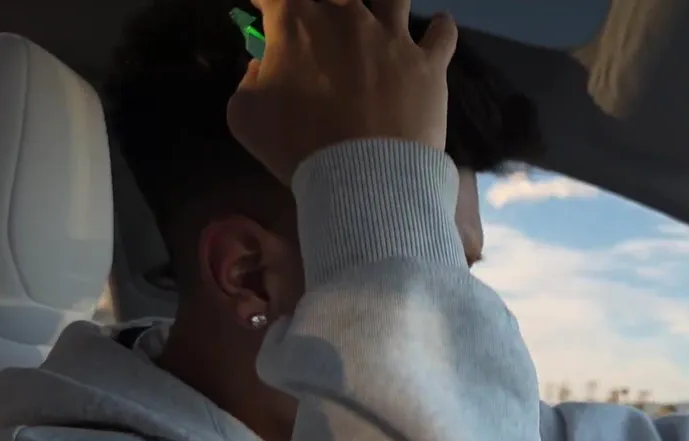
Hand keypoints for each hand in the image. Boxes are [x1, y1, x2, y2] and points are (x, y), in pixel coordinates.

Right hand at [226, 0, 458, 184]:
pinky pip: (442, 34)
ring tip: (384, 10)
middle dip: (326, 1)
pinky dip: (441, 28)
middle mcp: (348, 16)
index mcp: (298, 22)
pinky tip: (440, 26)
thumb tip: (263, 65)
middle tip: (324, 17)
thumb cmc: (297, 146)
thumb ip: (248, 80)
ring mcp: (393, 36)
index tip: (266, 9)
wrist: (364, 175)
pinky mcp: (428, 63)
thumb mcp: (246, 116)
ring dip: (386, 2)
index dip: (268, 0)